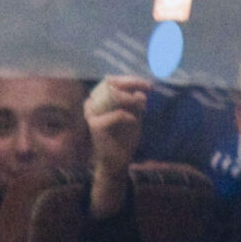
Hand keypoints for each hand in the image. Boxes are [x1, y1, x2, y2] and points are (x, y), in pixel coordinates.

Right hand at [86, 75, 148, 216]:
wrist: (118, 161)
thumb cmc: (125, 137)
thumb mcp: (134, 115)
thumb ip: (136, 102)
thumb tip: (141, 91)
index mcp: (100, 100)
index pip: (113, 81)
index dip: (131, 80)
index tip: (148, 86)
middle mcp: (92, 103)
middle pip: (112, 83)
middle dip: (133, 84)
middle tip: (148, 89)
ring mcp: (92, 113)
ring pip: (115, 95)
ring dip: (132, 99)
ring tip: (141, 109)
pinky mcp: (95, 125)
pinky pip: (118, 114)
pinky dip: (129, 116)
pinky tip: (134, 122)